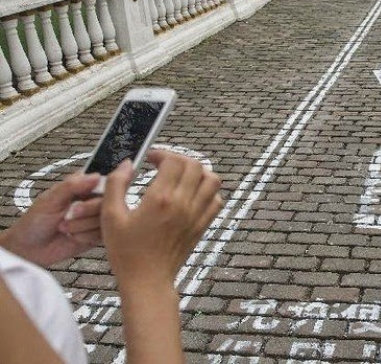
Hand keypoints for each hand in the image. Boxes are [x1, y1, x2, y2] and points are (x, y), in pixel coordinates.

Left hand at [0, 173, 103, 266]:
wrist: (29, 248)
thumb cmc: (35, 221)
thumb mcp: (50, 199)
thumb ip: (73, 185)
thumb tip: (96, 176)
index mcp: (82, 186)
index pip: (104, 180)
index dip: (104, 187)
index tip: (91, 195)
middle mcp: (91, 201)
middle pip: (108, 201)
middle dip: (88, 210)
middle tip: (72, 213)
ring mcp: (95, 218)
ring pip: (106, 218)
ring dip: (83, 225)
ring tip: (66, 227)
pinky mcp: (97, 235)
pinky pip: (103, 234)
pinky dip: (86, 236)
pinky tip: (73, 236)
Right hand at [101, 150, 222, 290]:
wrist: (147, 280)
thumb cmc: (126, 251)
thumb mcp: (110, 217)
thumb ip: (116, 185)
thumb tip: (126, 164)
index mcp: (160, 199)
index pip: (174, 161)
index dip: (162, 153)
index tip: (150, 158)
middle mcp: (183, 204)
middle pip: (196, 165)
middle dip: (180, 159)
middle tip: (165, 164)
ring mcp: (196, 215)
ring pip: (213, 180)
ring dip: (199, 172)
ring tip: (182, 176)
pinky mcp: (202, 225)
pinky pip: (216, 200)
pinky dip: (208, 191)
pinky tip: (191, 194)